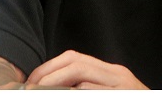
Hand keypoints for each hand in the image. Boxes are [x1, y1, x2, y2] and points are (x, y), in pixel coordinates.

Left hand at [27, 50, 147, 88]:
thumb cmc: (132, 103)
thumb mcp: (113, 95)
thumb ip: (91, 88)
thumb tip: (59, 89)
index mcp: (112, 73)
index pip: (74, 58)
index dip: (49, 67)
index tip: (31, 81)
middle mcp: (118, 75)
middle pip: (75, 62)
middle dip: (47, 73)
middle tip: (28, 88)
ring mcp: (122, 87)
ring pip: (82, 75)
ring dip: (55, 83)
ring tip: (38, 93)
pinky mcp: (123, 97)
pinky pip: (92, 92)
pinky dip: (75, 94)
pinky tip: (61, 98)